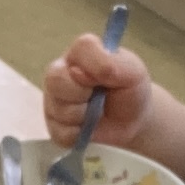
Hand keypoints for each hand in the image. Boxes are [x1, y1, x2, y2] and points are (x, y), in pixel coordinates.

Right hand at [42, 29, 152, 150]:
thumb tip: (78, 72)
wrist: (132, 122)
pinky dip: (80, 135)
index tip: (108, 77)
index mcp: (81, 52)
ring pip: (59, 110)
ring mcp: (53, 98)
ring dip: (84, 117)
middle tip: (99, 97)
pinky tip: (88, 128)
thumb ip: (111, 63)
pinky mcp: (52, 125)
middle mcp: (61, 71)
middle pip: (56, 80)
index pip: (79, 49)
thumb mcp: (132, 72)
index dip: (95, 68)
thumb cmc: (130, 91)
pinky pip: (60, 133)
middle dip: (84, 95)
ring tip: (96, 112)